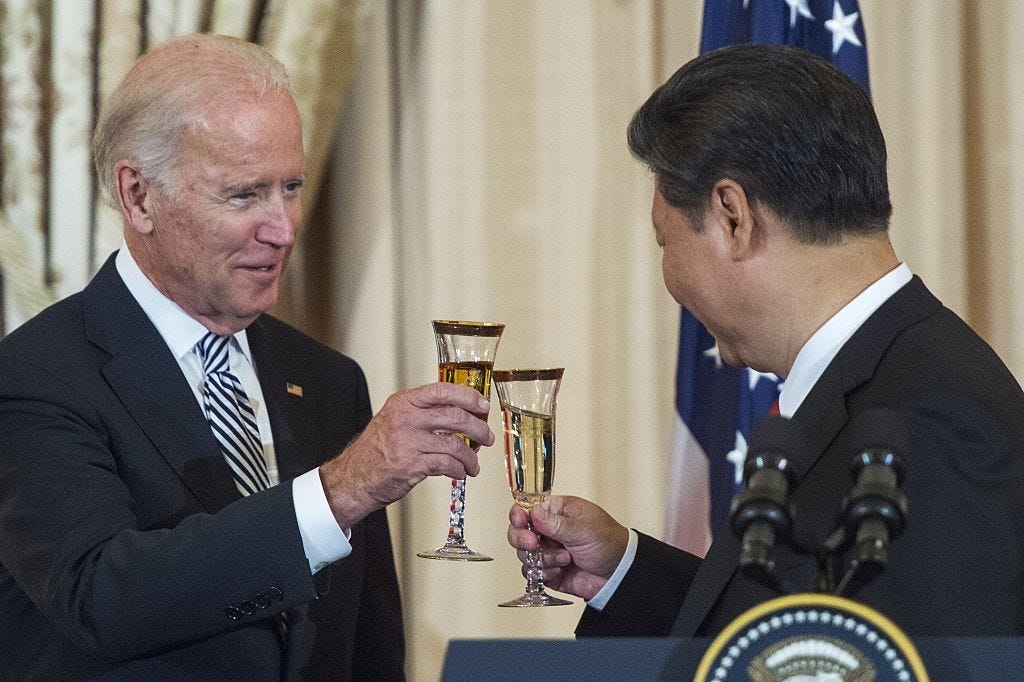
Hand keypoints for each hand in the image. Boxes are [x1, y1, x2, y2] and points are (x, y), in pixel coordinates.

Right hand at [320, 382, 493, 527]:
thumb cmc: (375, 452)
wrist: (353, 479)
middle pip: (454, 416)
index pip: (442, 391)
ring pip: (455, 444)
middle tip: (486, 436)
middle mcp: (406, 419)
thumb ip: (421, 414)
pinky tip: (460, 473)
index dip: (468, 397)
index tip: (483, 405)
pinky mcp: (412, 465)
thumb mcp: (394, 420)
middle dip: (478, 428)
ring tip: (474, 464)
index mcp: (403, 403)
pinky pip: (447, 464)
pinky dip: (459, 470)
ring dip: (470, 456)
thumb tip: (458, 413)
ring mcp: (408, 442)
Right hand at [507, 495, 628, 600]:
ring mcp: (547, 551)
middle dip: (523, 539)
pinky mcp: (547, 570)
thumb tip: (534, 513)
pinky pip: (531, 573)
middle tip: (534, 544)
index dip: (519, 515)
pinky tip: (560, 570)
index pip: (528, 508)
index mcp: (557, 512)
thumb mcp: (585, 530)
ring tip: (565, 558)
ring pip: (524, 554)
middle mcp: (548, 530)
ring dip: (543, 558)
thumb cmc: (609, 543)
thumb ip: (557, 524)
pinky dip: (544, 573)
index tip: (520, 521)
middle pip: (518, 532)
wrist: (619, 575)